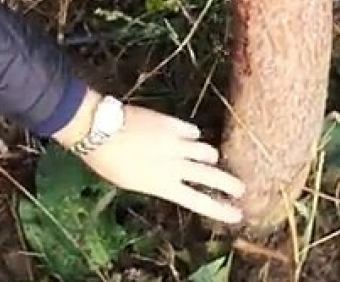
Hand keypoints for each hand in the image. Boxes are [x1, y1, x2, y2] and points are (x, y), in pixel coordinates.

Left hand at [78, 104, 245, 223]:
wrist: (99, 129)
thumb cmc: (108, 161)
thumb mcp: (133, 181)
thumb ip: (157, 182)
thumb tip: (172, 178)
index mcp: (164, 185)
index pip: (199, 202)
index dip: (221, 210)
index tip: (237, 214)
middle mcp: (175, 165)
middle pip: (212, 176)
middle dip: (230, 184)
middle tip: (240, 188)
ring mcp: (176, 143)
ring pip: (207, 151)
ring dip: (208, 156)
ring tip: (207, 156)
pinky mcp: (173, 123)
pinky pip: (192, 131)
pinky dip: (191, 136)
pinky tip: (186, 136)